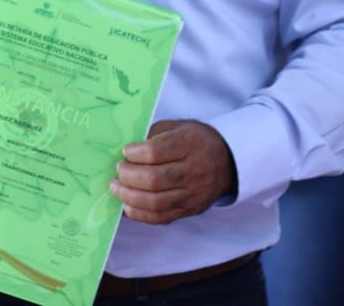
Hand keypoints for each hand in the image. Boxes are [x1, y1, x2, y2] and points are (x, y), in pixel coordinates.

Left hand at [110, 119, 235, 224]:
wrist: (227, 161)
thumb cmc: (194, 140)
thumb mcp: (177, 127)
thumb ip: (152, 136)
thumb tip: (125, 152)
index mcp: (190, 144)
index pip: (155, 152)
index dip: (135, 153)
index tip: (125, 151)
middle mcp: (193, 171)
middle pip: (154, 180)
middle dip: (128, 176)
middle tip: (118, 170)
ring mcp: (192, 194)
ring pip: (156, 202)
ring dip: (129, 196)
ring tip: (116, 187)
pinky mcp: (190, 209)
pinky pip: (161, 217)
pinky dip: (140, 214)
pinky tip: (127, 206)